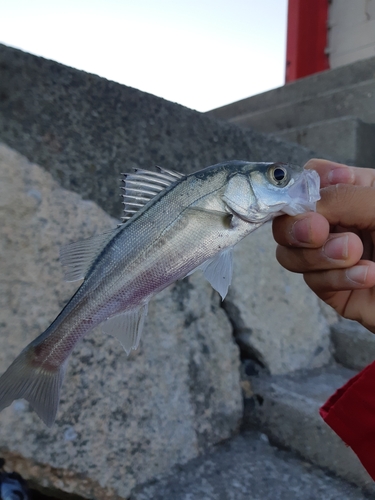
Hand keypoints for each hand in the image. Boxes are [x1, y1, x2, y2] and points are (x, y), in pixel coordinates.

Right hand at [272, 159, 374, 332]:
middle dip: (298, 228)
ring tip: (356, 255)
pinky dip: (338, 278)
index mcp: (354, 192)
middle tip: (318, 232)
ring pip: (290, 253)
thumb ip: (340, 198)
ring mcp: (331, 256)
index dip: (299, 190)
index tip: (309, 199)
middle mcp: (339, 222)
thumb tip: (299, 206)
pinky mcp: (332, 288)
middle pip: (287, 220)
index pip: (308, 182)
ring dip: (320, 256)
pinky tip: (368, 276)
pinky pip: (312, 281)